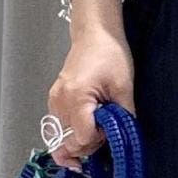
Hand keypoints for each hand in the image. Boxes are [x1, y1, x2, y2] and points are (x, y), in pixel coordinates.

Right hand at [44, 28, 135, 169]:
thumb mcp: (124, 88)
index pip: (82, 139)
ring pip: (61, 137)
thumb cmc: (109, 53)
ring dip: (79, 139)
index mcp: (76, 98)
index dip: (98, 141)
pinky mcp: (55, 99)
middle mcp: (60, 102)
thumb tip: (122, 137)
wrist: (95, 33)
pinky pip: (59, 126)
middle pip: (68, 142)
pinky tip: (87, 124)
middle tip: (105, 132)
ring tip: (97, 127)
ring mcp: (54, 101)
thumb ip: (123, 117)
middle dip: (88, 144)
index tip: (110, 131)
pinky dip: (72, 131)